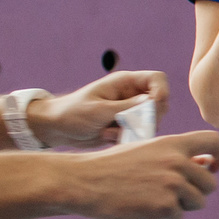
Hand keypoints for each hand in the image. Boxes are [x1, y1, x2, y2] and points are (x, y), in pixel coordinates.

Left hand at [30, 71, 169, 147]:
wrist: (57, 128)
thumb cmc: (72, 112)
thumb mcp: (99, 109)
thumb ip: (127, 107)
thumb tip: (153, 103)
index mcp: (125, 83)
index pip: (157, 79)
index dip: (162, 91)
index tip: (155, 105)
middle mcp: (131, 95)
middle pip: (159, 104)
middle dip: (148, 118)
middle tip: (128, 125)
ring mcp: (130, 111)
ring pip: (152, 122)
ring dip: (135, 130)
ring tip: (110, 132)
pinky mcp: (126, 126)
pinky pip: (140, 134)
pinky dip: (128, 138)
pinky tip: (108, 137)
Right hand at [51, 130, 218, 218]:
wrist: (82, 181)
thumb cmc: (111, 166)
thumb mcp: (146, 151)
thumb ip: (176, 156)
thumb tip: (206, 164)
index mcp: (172, 143)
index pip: (214, 141)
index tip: (214, 166)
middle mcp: (177, 161)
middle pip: (210, 184)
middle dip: (196, 192)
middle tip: (171, 194)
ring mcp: (172, 184)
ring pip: (198, 202)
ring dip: (180, 206)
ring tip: (153, 199)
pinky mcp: (164, 206)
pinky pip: (177, 217)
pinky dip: (163, 217)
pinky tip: (143, 208)